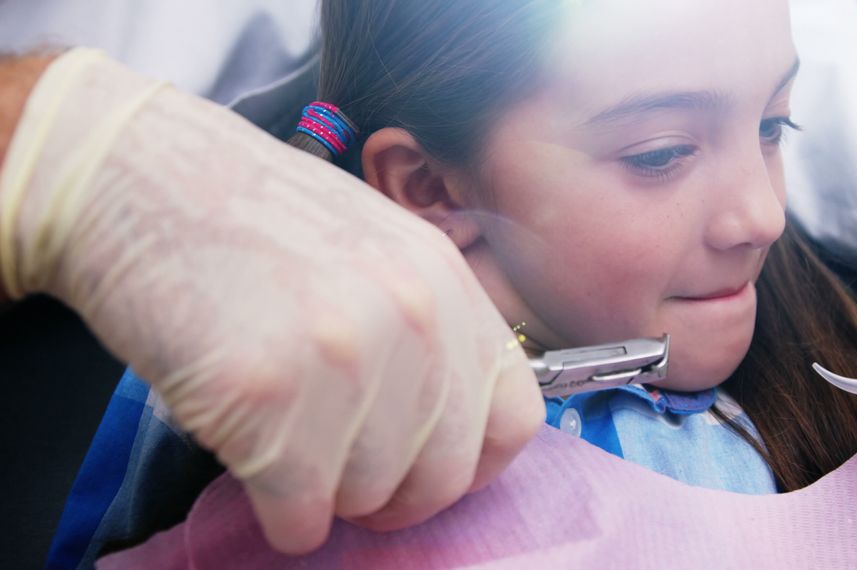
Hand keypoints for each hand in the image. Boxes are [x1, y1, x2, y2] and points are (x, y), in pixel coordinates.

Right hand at [3, 53, 543, 553]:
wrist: (133, 176)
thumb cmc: (248, 217)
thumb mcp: (375, 248)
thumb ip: (425, 331)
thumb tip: (441, 430)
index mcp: (446, 280)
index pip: (513, 418)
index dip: (471, 463)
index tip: (424, 469)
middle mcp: (413, 316)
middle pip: (442, 474)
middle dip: (390, 494)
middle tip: (339, 472)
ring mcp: (345, 354)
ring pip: (368, 497)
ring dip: (323, 490)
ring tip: (280, 435)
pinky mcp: (268, 394)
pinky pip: (299, 516)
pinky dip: (276, 512)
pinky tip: (249, 456)